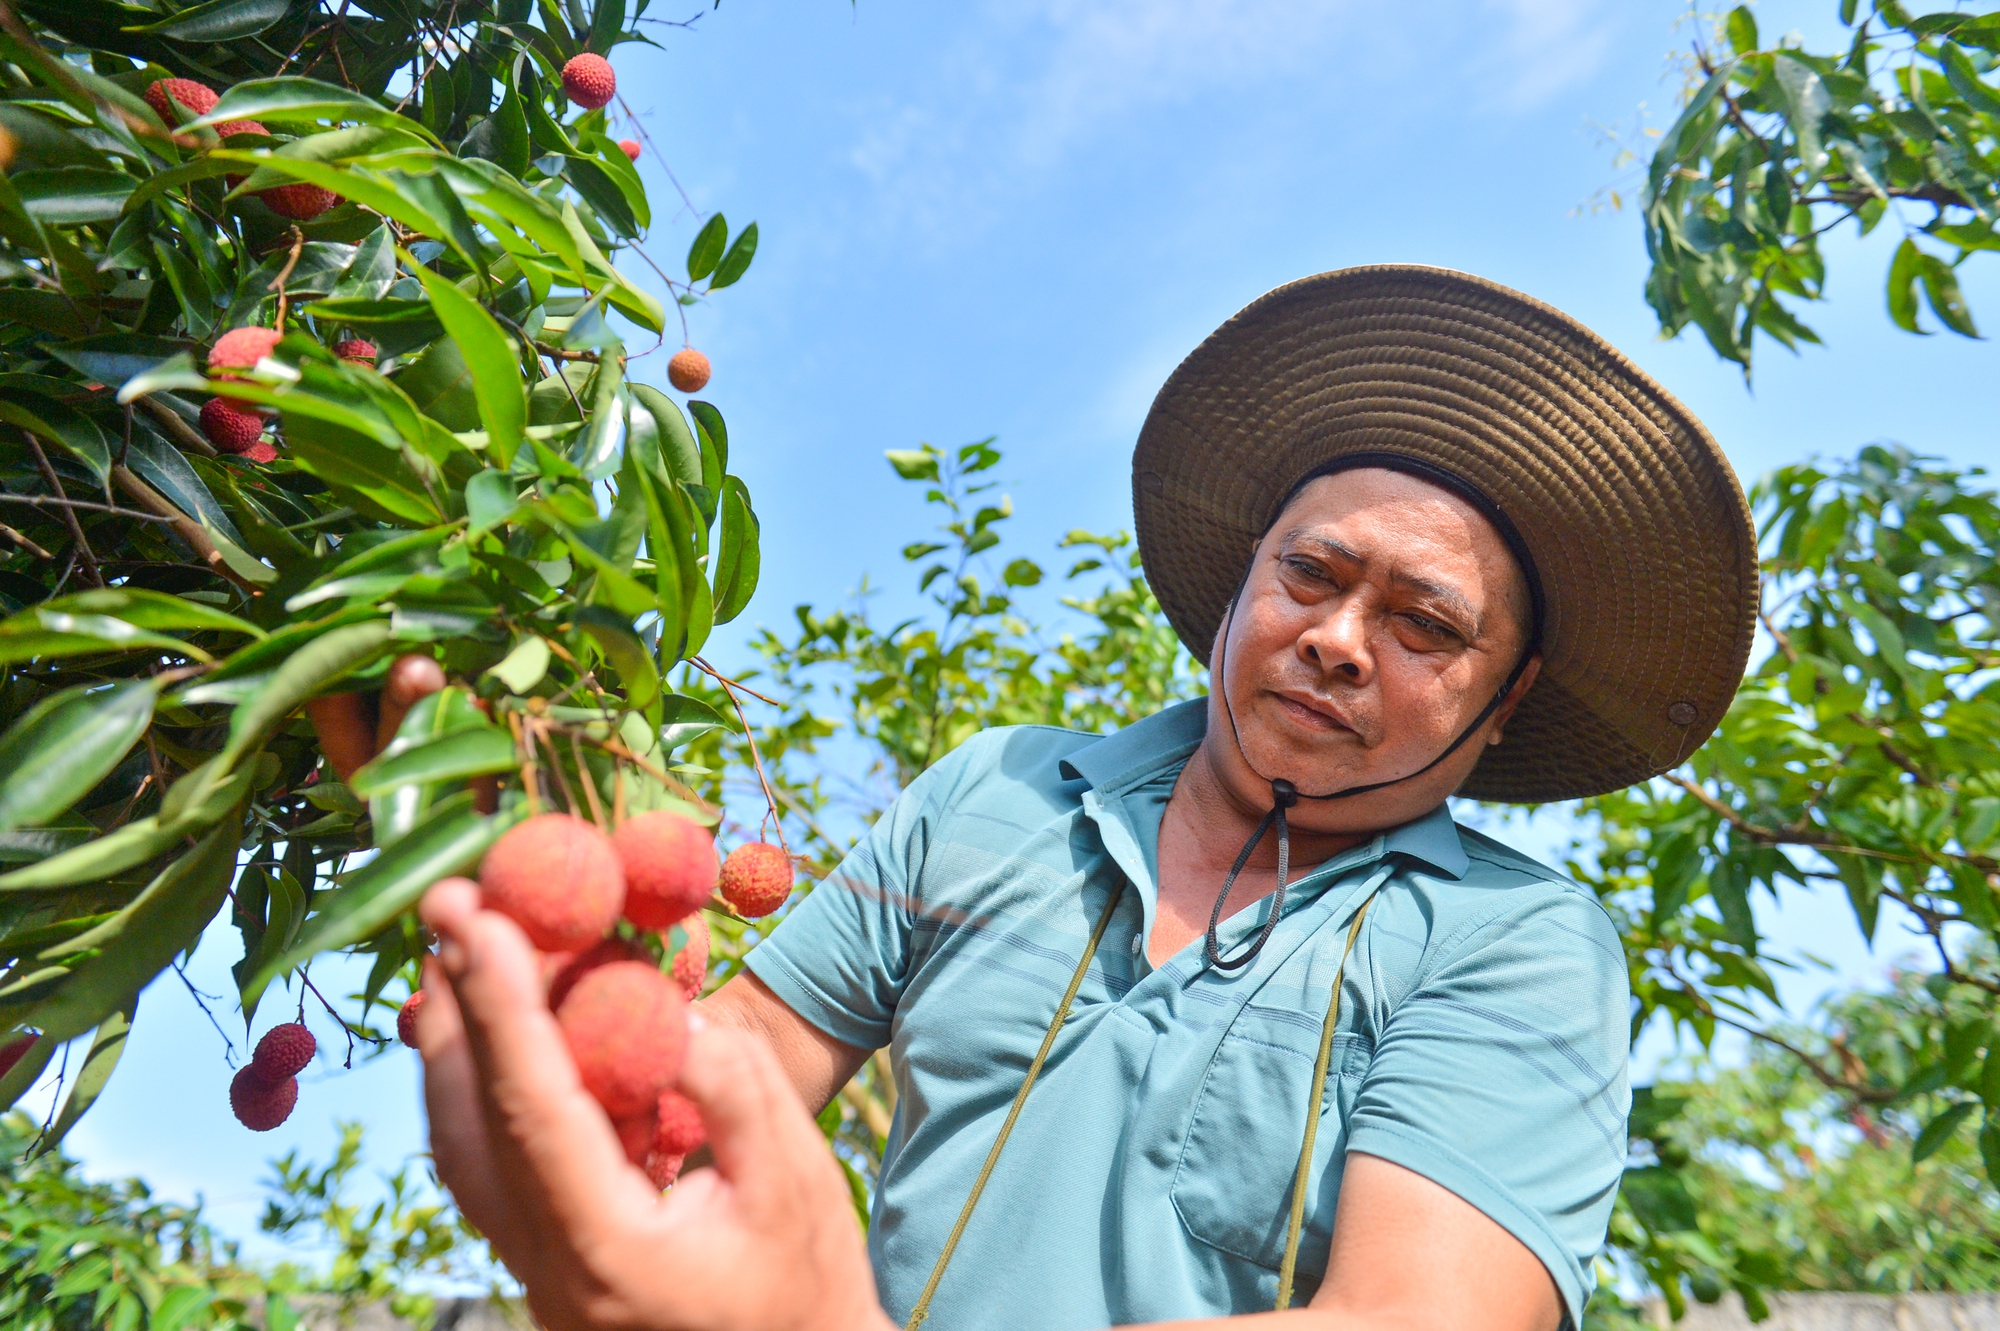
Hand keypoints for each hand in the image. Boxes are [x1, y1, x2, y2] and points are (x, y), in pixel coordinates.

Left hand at [417, 878, 892, 1330]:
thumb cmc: (809, 1286)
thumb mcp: (796, 1181)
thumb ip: (733, 1090)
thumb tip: (670, 1013)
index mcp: (606, 1250)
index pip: (535, 1110)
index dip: (504, 1006)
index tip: (486, 918)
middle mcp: (548, 1267)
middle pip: (474, 1122)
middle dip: (459, 1003)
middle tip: (451, 900)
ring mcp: (537, 1272)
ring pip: (466, 1145)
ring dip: (457, 1040)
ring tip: (458, 947)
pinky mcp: (545, 1263)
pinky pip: (491, 1164)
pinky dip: (481, 1086)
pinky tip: (489, 1032)